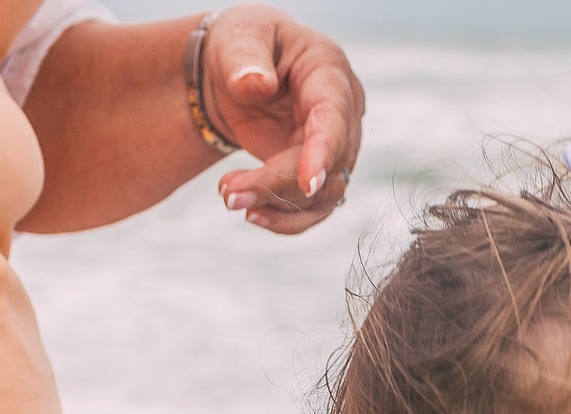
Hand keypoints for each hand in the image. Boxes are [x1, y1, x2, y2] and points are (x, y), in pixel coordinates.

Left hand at [199, 4, 364, 234]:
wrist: (239, 70)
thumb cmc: (244, 44)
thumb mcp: (239, 38)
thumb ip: (245, 58)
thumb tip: (256, 84)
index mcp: (330, 72)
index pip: (335, 117)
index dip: (324, 151)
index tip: (306, 183)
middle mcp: (344, 114)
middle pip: (328, 165)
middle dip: (278, 184)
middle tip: (226, 192)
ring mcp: (336, 147)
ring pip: (323, 195)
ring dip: (277, 205)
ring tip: (229, 197)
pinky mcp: (319, 172)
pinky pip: (312, 208)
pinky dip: (283, 217)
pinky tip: (251, 213)